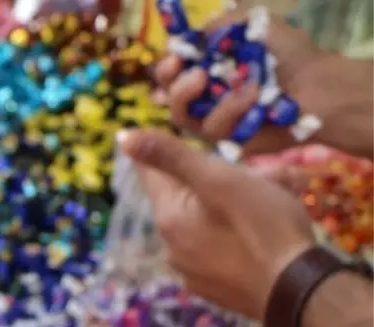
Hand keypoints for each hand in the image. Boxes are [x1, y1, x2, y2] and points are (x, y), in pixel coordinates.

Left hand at [119, 129, 315, 319]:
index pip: (153, 174)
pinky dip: (237, 233)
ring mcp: (193, 273)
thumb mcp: (219, 180)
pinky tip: (265, 231)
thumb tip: (123, 137)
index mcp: (168, 219)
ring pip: (206, 223)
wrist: (298, 291)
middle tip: (264, 174)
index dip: (171, 151)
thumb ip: (171, 156)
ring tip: (273, 198)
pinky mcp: (216, 288)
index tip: (195, 142)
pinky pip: (220, 248)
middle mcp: (172, 248)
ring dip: (232, 205)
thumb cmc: (262, 227)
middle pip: (186, 197)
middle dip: (218, 179)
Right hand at [155, 15, 373, 157]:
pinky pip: (210, 130)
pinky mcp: (226, 141)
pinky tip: (249, 95)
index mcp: (210, 68)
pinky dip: (227, 110)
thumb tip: (190, 37)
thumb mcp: (254, 25)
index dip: (168, 65)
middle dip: (170, 82)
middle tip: (182, 70)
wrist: (318, 86)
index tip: (174, 55)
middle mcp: (206, 96)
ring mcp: (213, 120)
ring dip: (188, 95)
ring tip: (210, 79)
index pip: (175, 70)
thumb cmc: (289, 55)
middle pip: (169, 96)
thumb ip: (220, 26)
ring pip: (182, 116)